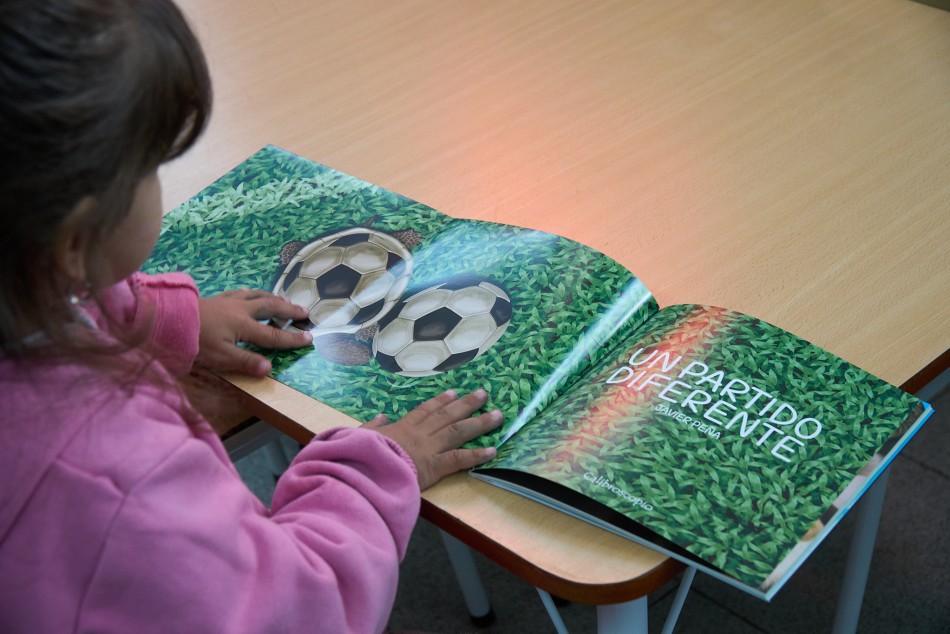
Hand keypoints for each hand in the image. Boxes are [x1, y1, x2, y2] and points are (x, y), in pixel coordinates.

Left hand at [197, 289, 312, 375]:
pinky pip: (240, 292)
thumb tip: (269, 368)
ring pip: (256, 295)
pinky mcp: (216, 298)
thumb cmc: (193, 341)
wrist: (167, 320)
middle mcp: (240, 310)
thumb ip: (245, 362)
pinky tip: (250, 293)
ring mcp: (228, 301)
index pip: (273, 335)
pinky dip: (251, 293)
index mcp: (243, 326)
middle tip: (304, 311)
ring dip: (273, 298)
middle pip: (270, 308)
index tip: (309, 338)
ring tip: (283, 300)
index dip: (292, 338)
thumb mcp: (220, 357)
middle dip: (288, 310)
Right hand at [363, 389, 502, 490]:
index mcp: (402, 427)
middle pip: (447, 416)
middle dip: (467, 404)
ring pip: (458, 431)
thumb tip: (381, 417)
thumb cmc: (358, 454)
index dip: (440, 402)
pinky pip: (459, 458)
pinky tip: (492, 450)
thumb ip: (372, 426)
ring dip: (479, 423)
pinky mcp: (434, 466)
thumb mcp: (360, 435)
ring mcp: (429, 448)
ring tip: (497, 415)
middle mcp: (420, 434)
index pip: (425, 411)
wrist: (362, 469)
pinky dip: (477, 454)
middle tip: (483, 394)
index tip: (453, 393)